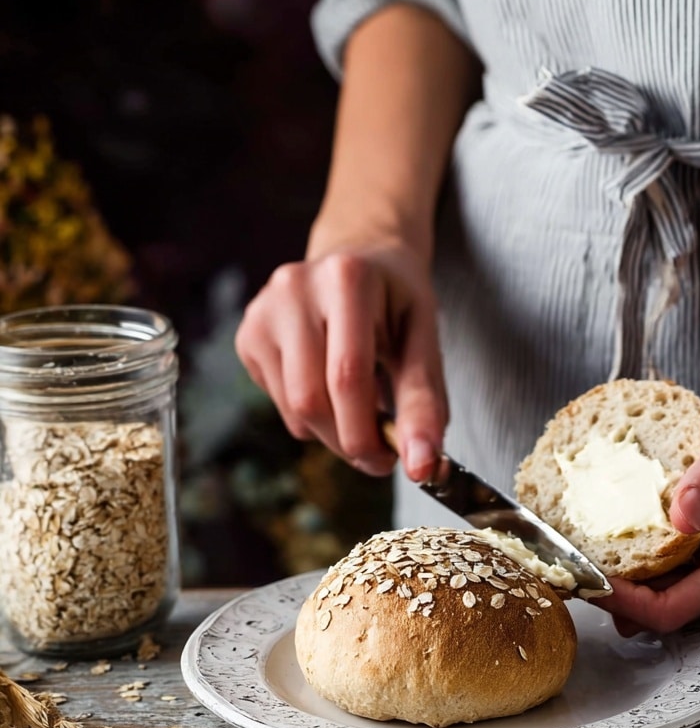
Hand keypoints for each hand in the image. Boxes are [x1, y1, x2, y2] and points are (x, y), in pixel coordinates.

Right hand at [235, 227, 447, 482]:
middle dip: (349, 441)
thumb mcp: (424, 341)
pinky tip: (330, 387)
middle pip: (311, 398)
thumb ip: (424, 403)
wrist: (360, 260)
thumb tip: (422, 467)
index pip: (347, 376)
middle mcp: (294, 286)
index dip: (367, 433)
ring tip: (361, 415)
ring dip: (331, 433)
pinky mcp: (247, 334)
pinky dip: (310, 417)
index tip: (391, 462)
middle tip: (379, 453)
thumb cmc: (396, 303)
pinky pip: (279, 404)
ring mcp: (263, 310)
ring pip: (292, 409)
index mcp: (346, 277)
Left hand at [598, 343, 699, 633]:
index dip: (621, 603)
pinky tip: (608, 516)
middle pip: (663, 603)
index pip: (674, 609)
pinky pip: (673, 548)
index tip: (579, 574)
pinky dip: (638, 539)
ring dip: (620, 567)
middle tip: (559, 560)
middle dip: (610, 591)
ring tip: (572, 541)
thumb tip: (680, 519)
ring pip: (666, 579)